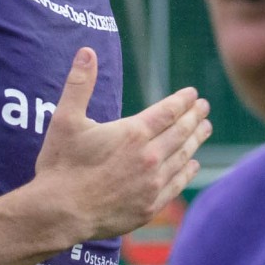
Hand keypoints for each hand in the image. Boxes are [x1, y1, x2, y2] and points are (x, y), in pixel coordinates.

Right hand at [31, 47, 210, 241]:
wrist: (60, 213)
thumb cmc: (61, 165)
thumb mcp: (65, 120)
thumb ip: (79, 84)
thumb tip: (87, 51)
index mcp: (133, 133)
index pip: (168, 112)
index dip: (183, 101)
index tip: (193, 94)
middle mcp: (149, 157)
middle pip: (181, 132)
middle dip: (195, 117)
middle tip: (204, 108)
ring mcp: (152, 184)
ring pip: (183, 157)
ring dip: (195, 141)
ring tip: (205, 129)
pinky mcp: (149, 206)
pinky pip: (177, 184)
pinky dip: (188, 171)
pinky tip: (193, 164)